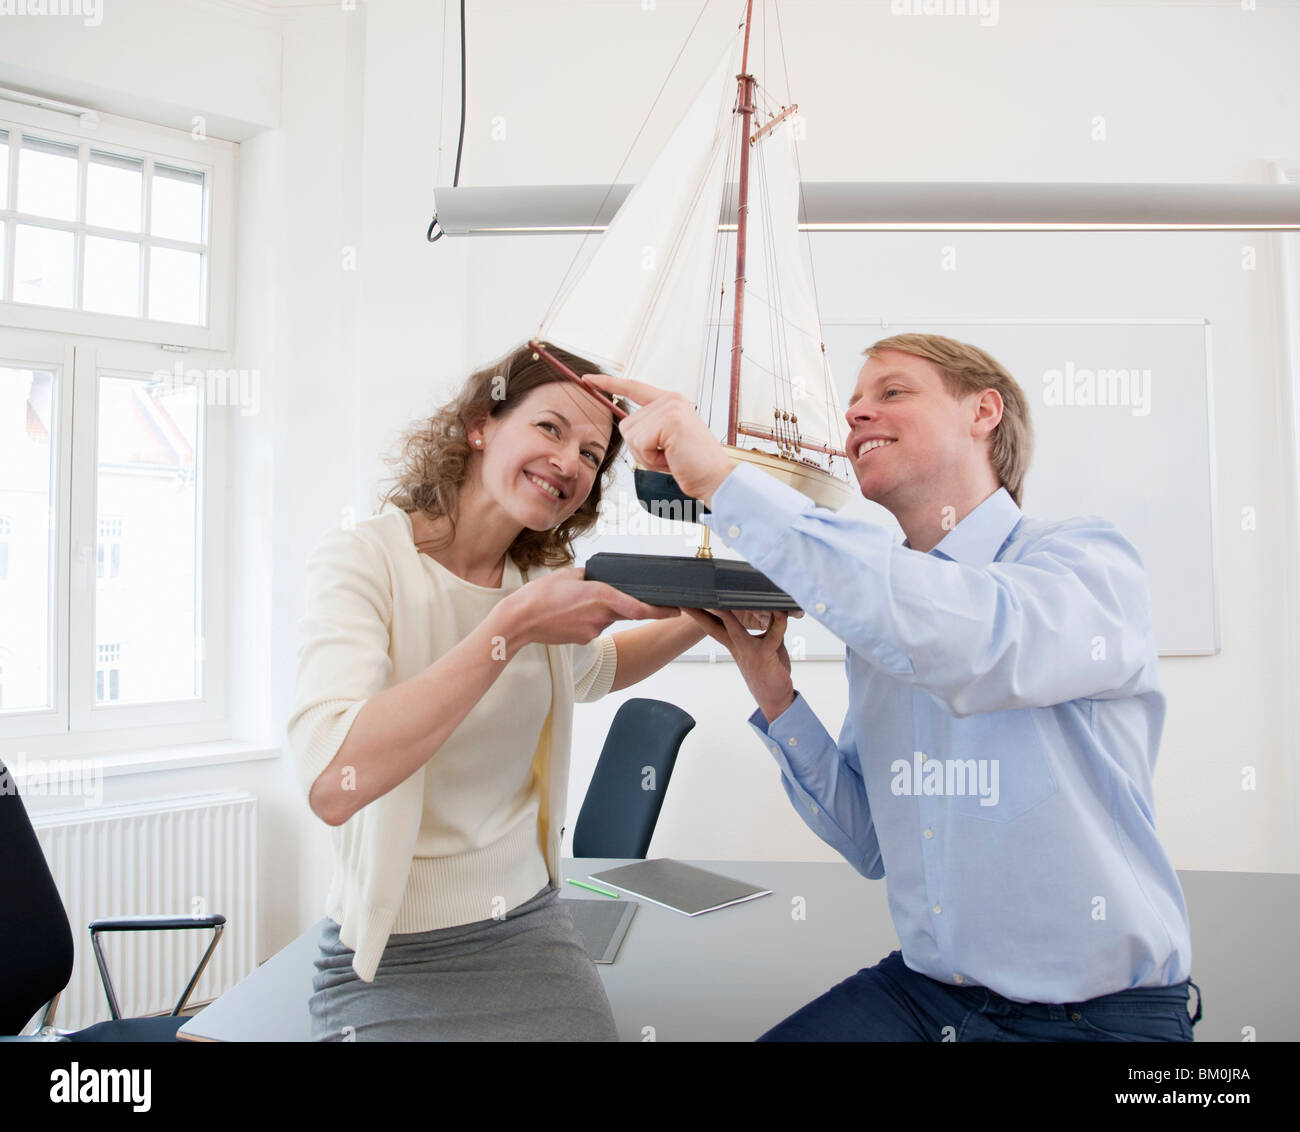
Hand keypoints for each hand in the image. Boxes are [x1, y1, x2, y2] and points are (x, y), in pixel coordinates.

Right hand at [499, 567, 677, 647]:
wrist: (519, 621)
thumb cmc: (540, 595)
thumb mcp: (568, 574)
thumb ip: (590, 576)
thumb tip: (599, 578)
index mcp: (600, 596)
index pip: (639, 607)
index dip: (661, 610)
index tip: (676, 610)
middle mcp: (600, 615)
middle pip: (625, 610)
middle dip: (627, 604)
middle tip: (613, 597)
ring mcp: (592, 630)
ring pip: (608, 618)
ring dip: (601, 610)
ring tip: (575, 602)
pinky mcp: (583, 639)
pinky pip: (594, 626)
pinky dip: (588, 619)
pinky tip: (570, 613)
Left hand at [583, 373, 733, 505]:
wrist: (716, 479)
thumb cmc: (692, 466)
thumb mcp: (667, 441)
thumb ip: (649, 428)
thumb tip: (627, 426)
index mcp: (671, 402)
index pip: (634, 387)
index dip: (609, 383)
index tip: (588, 378)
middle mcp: (670, 400)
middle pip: (627, 424)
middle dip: (641, 449)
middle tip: (668, 456)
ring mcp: (670, 408)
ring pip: (631, 435)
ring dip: (646, 455)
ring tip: (672, 458)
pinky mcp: (670, 420)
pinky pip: (640, 443)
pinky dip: (651, 459)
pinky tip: (672, 459)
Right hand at [685, 607, 795, 723]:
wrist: (775, 699)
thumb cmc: (769, 671)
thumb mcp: (766, 644)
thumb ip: (768, 626)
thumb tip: (773, 607)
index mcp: (734, 643)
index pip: (713, 625)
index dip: (699, 613)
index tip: (687, 602)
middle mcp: (737, 646)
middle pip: (713, 625)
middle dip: (698, 612)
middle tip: (686, 599)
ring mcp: (748, 650)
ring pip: (733, 627)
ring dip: (727, 612)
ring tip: (723, 596)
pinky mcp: (764, 655)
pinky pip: (772, 635)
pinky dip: (778, 622)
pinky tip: (781, 611)